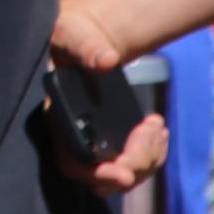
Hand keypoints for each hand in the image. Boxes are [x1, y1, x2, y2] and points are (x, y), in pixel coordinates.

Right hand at [47, 0, 167, 195]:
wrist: (84, 40)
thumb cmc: (71, 37)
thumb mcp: (73, 36)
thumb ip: (86, 48)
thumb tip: (106, 60)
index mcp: (57, 119)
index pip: (72, 162)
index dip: (98, 174)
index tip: (124, 174)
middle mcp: (73, 139)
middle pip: (104, 178)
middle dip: (136, 162)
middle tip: (153, 128)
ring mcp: (93, 145)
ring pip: (124, 175)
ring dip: (148, 157)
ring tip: (156, 124)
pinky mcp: (111, 144)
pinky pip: (135, 165)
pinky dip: (153, 153)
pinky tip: (157, 129)